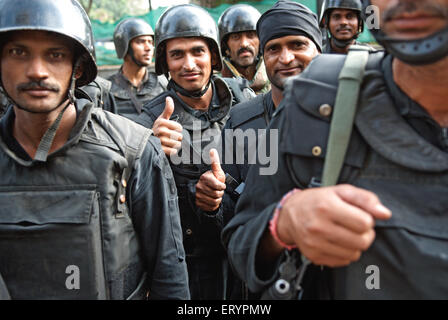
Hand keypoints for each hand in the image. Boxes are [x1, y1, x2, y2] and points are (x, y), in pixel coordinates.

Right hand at [153, 97, 182, 155]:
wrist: (147, 140)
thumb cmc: (158, 128)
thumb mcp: (162, 118)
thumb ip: (168, 109)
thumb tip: (168, 97)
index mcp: (161, 122)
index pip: (179, 127)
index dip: (178, 128)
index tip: (175, 129)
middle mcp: (159, 131)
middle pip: (178, 136)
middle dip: (178, 137)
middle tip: (172, 137)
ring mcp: (159, 141)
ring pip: (176, 144)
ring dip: (176, 144)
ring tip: (171, 142)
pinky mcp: (159, 150)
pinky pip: (172, 151)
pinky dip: (173, 151)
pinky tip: (169, 148)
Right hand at [196, 149, 225, 211]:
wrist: (208, 192)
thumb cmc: (214, 181)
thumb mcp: (217, 172)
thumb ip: (215, 162)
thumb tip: (212, 150)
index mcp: (204, 178)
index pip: (217, 186)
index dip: (222, 186)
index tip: (221, 185)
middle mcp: (199, 186)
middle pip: (216, 194)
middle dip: (220, 193)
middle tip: (218, 191)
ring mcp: (197, 195)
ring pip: (214, 201)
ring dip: (218, 199)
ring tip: (216, 195)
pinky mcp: (198, 203)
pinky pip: (210, 207)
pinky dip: (214, 205)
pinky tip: (212, 200)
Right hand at [276, 184, 391, 267]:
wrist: (290, 214)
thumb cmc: (317, 201)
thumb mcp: (340, 191)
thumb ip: (365, 198)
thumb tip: (385, 213)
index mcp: (327, 207)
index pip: (365, 223)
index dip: (367, 219)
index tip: (359, 216)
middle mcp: (319, 227)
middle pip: (362, 241)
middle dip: (365, 234)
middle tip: (356, 227)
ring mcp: (315, 243)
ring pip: (354, 253)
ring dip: (356, 244)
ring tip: (346, 233)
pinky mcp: (314, 256)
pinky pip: (343, 261)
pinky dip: (345, 253)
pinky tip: (338, 242)